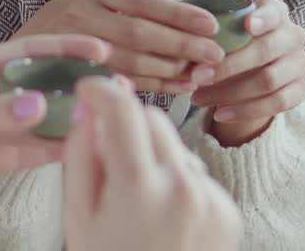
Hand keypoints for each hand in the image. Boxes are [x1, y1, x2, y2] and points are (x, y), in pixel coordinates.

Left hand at [0, 34, 110, 193]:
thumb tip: (38, 104)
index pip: (23, 51)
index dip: (62, 48)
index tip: (98, 51)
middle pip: (36, 83)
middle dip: (73, 84)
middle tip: (113, 87)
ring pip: (37, 120)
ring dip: (69, 119)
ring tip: (105, 116)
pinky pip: (26, 152)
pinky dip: (53, 151)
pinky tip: (82, 147)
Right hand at [14, 0, 223, 93]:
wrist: (23, 50)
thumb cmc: (77, 21)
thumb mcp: (102, 0)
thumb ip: (140, 8)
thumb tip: (198, 22)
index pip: (143, 0)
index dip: (179, 14)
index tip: (211, 25)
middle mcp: (79, 11)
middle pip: (138, 32)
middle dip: (181, 46)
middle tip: (214, 55)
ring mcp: (71, 45)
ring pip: (130, 61)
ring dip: (171, 71)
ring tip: (201, 74)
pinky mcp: (72, 76)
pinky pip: (121, 82)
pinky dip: (153, 86)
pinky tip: (177, 86)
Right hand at [64, 77, 240, 250]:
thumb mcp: (76, 214)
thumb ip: (80, 153)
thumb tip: (88, 105)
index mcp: (139, 188)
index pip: (122, 109)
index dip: (101, 90)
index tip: (88, 88)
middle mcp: (183, 187)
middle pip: (152, 119)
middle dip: (126, 125)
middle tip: (107, 156)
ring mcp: (211, 200)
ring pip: (175, 145)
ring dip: (153, 155)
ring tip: (137, 201)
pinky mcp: (228, 211)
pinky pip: (196, 173)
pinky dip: (177, 182)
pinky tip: (163, 216)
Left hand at [191, 0, 304, 145]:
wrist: (250, 68)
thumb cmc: (230, 41)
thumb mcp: (222, 31)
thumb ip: (211, 33)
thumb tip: (187, 47)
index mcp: (276, 12)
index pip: (274, 12)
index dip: (263, 18)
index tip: (247, 25)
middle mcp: (293, 36)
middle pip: (265, 50)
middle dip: (228, 66)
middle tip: (196, 76)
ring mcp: (300, 64)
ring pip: (269, 80)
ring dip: (230, 92)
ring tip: (198, 98)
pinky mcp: (301, 89)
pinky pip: (276, 103)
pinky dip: (245, 110)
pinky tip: (219, 114)